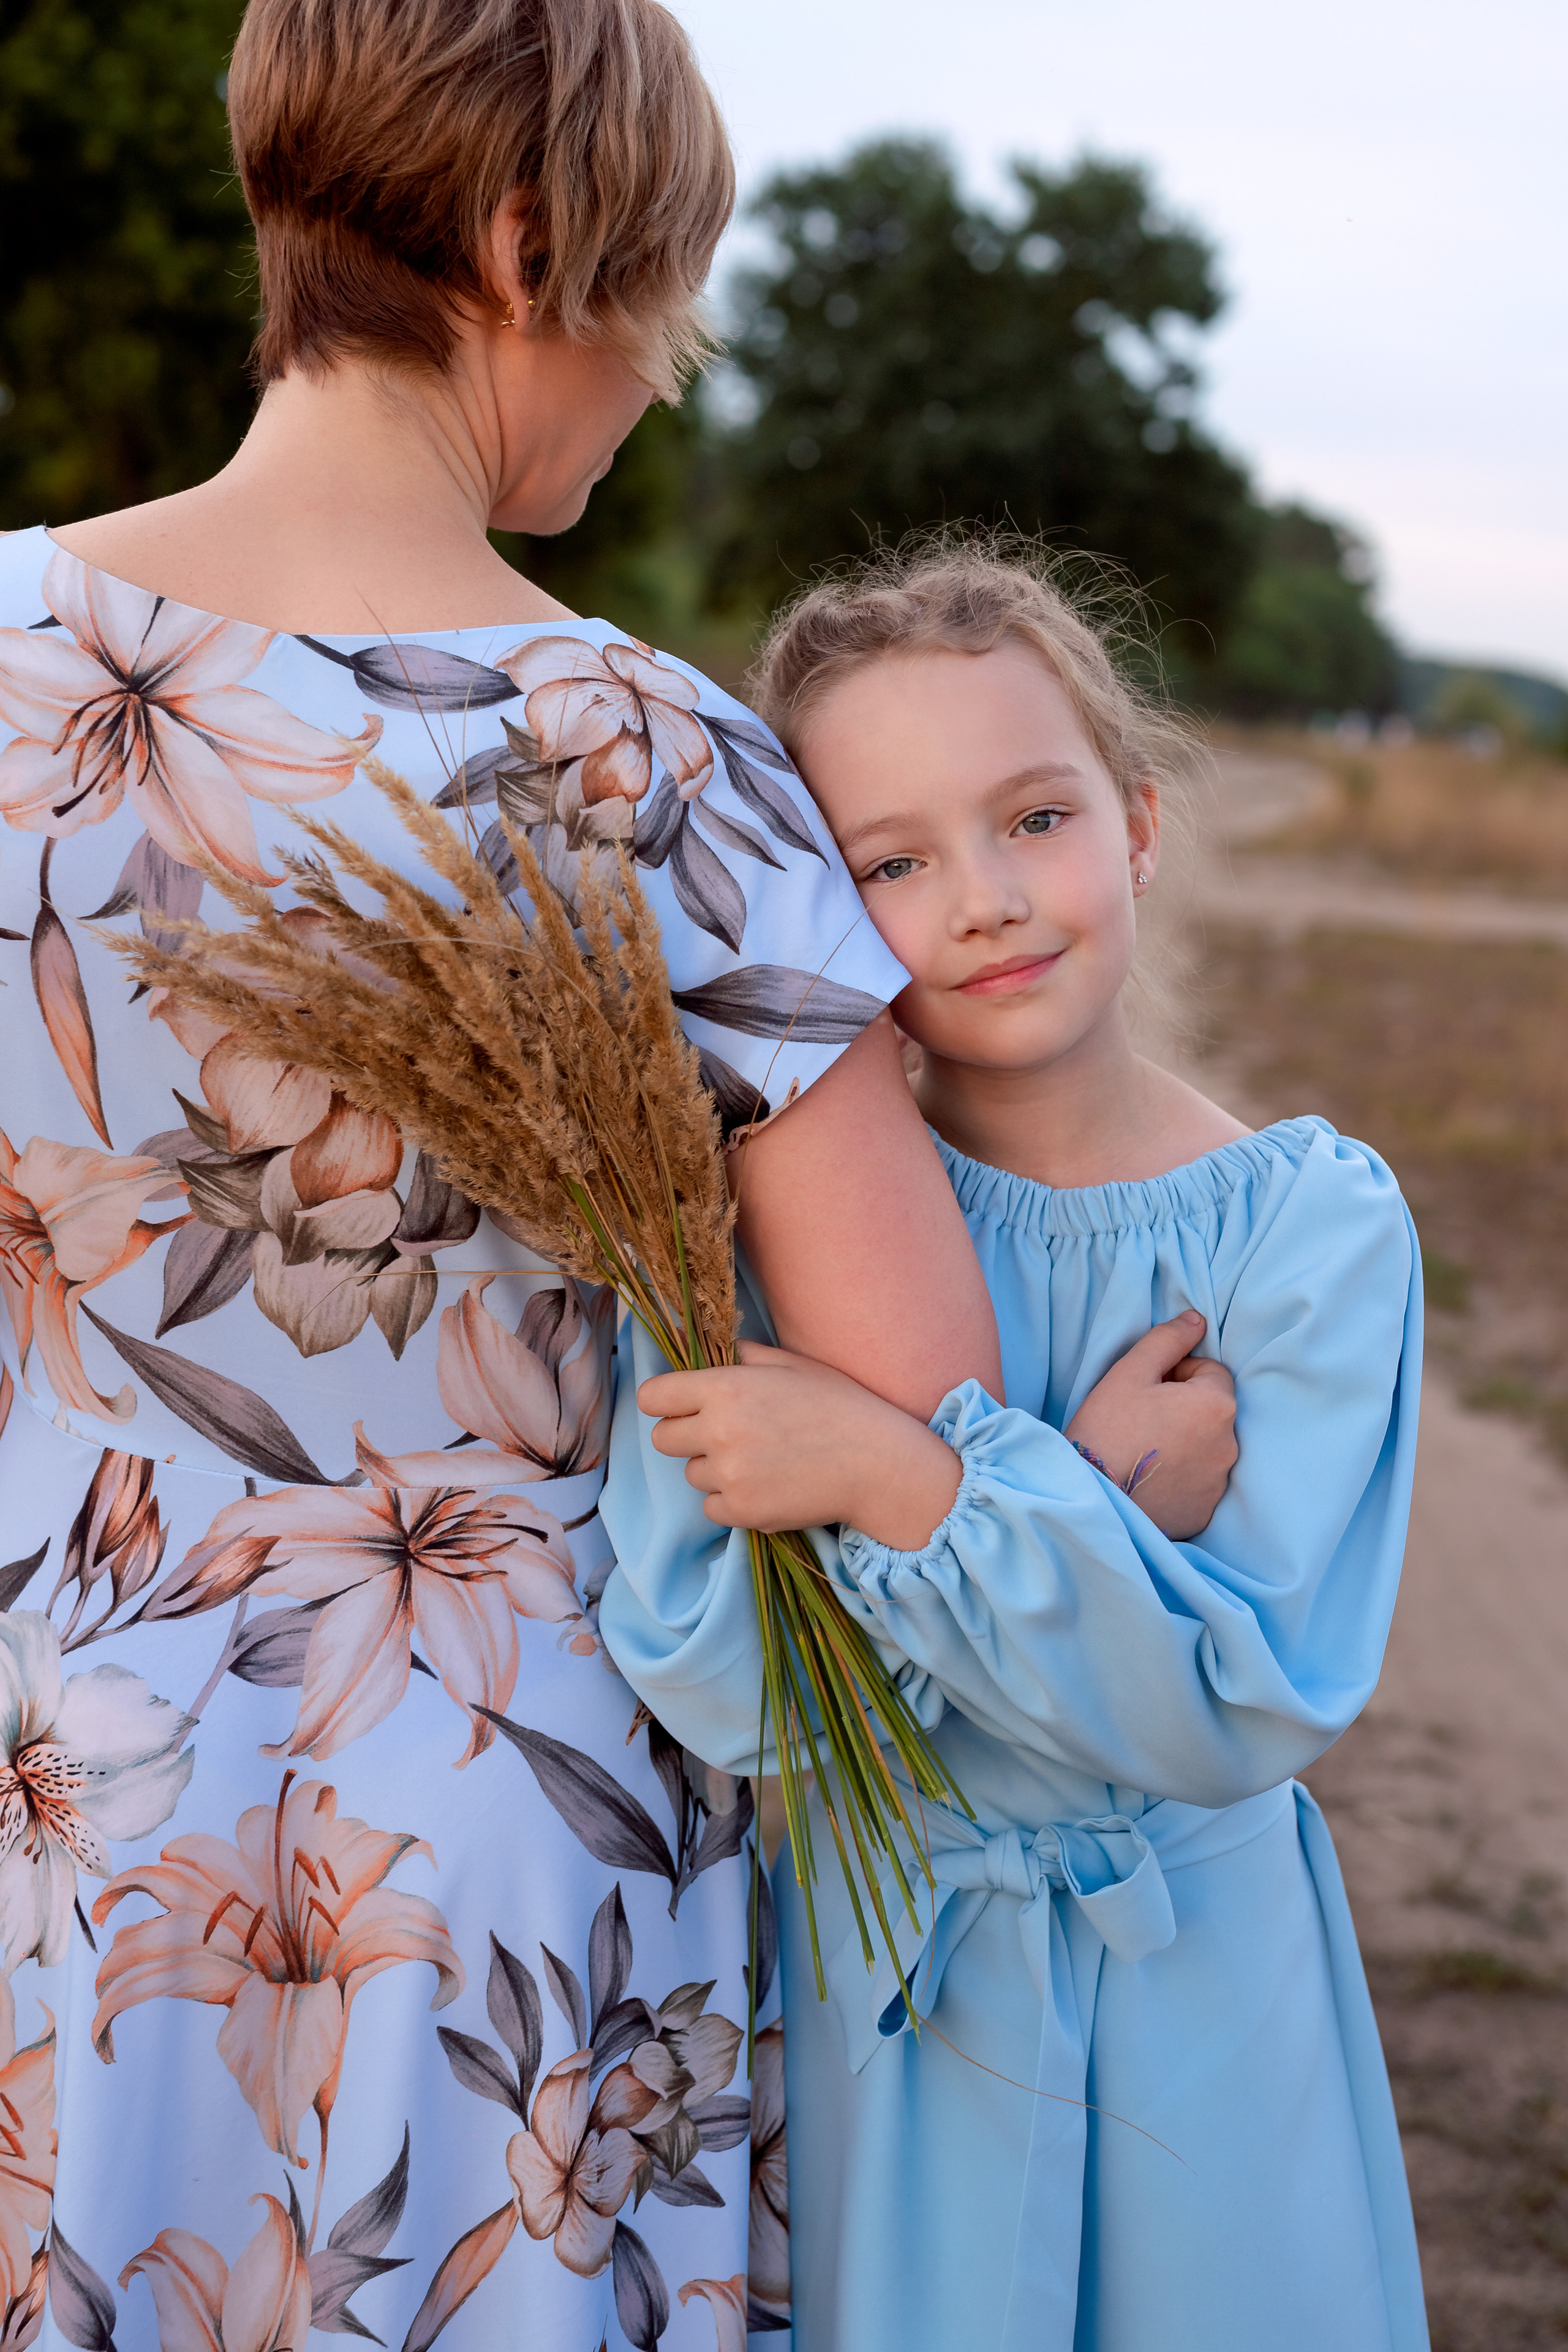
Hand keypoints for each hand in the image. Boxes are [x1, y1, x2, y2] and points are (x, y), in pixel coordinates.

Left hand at [639, 1342, 961, 1549]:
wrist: (878, 1463)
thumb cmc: (839, 1405)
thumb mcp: (792, 1364)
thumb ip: (745, 1355)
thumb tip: (715, 1351)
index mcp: (725, 1387)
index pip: (653, 1396)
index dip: (665, 1400)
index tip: (681, 1406)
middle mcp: (718, 1431)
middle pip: (662, 1439)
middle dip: (686, 1436)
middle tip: (725, 1435)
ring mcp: (728, 1475)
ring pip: (692, 1474)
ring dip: (715, 1469)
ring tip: (760, 1460)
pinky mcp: (742, 1511)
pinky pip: (711, 1507)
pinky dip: (730, 1501)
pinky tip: (766, 1485)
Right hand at [1065, 1310, 1236, 1540]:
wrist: (1089, 1497)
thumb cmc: (1106, 1428)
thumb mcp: (1130, 1372)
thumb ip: (1167, 1340)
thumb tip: (1196, 1320)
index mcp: (1216, 1405)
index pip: (1210, 1372)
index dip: (1178, 1374)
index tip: (1147, 1390)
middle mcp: (1228, 1445)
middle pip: (1210, 1410)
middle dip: (1184, 1407)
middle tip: (1141, 1418)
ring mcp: (1218, 1482)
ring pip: (1206, 1446)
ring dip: (1184, 1441)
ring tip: (1142, 1449)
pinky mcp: (1204, 1511)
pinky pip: (1198, 1482)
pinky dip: (1181, 1476)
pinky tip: (1149, 1477)